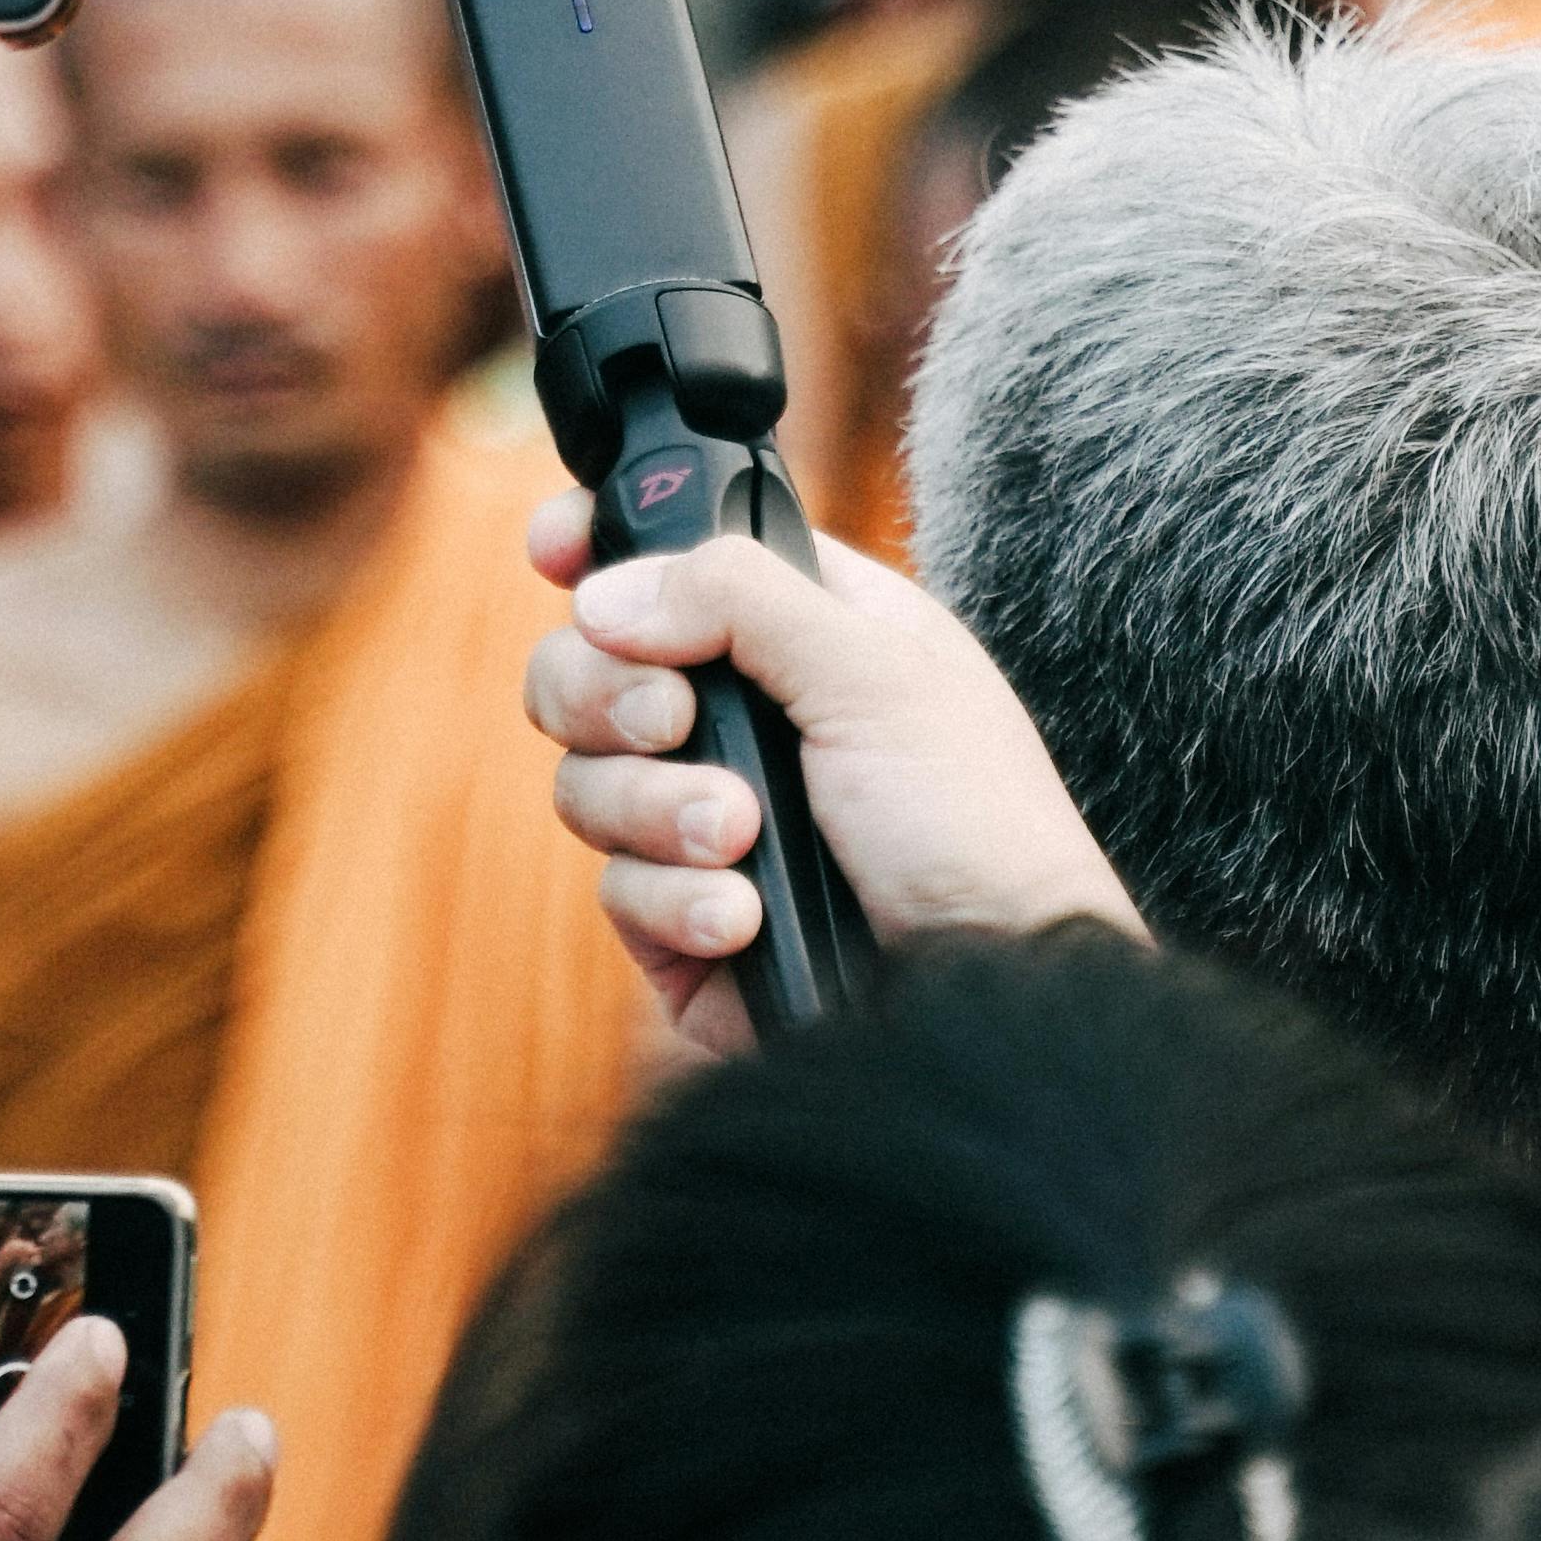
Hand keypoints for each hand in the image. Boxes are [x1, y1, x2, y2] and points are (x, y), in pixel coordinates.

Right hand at [519, 495, 1139, 1064]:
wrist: (986, 991)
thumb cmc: (972, 823)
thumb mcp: (875, 673)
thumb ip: (736, 598)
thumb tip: (601, 597)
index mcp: (804, 633)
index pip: (678, 562)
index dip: (607, 550)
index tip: (555, 552)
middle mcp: (748, 720)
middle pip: (590, 667)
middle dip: (608, 692)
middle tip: (674, 720)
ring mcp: (706, 824)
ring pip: (587, 781)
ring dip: (657, 809)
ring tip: (742, 835)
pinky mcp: (683, 924)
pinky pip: (617, 889)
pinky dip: (678, 901)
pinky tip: (750, 918)